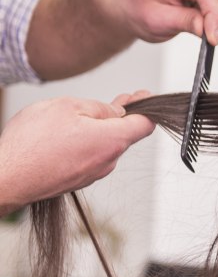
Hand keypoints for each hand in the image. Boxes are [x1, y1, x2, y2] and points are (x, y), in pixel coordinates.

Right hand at [0, 92, 154, 215]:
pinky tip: (67, 135)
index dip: (145, 107)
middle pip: (124, 134)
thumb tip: (116, 111)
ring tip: (78, 117)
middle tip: (118, 100)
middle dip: (120, 115)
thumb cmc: (32, 143)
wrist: (7, 178)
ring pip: (105, 145)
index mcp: (112, 140)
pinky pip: (90, 156)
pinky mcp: (79, 179)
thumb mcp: (67, 107)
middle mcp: (108, 161)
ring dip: (99, 129)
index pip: (145, 124)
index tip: (142, 96)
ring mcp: (94, 173)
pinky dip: (86, 142)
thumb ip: (99, 107)